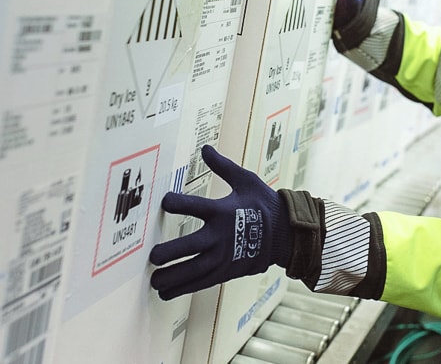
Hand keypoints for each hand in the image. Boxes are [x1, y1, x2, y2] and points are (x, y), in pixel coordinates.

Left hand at [149, 145, 291, 300]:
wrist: (288, 234)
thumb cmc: (265, 204)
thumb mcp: (246, 180)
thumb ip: (222, 166)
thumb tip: (205, 147)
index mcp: (224, 211)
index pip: (196, 206)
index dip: (178, 203)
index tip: (164, 202)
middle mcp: (222, 236)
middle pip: (192, 245)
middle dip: (171, 252)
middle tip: (152, 256)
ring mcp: (224, 257)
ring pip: (195, 269)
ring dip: (173, 276)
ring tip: (154, 280)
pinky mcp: (227, 271)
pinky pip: (202, 282)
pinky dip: (183, 288)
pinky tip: (165, 292)